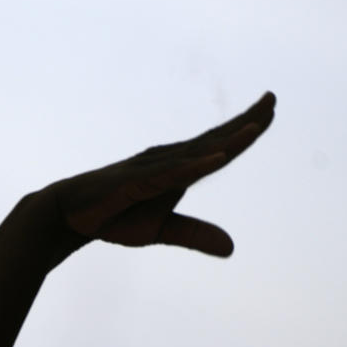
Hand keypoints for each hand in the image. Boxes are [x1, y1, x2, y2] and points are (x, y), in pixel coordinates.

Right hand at [43, 92, 275, 256]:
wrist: (72, 216)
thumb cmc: (114, 216)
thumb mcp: (161, 230)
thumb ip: (196, 235)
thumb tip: (232, 249)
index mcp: (178, 169)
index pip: (218, 146)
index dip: (245, 130)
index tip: (269, 110)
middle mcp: (169, 160)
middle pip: (215, 138)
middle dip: (247, 120)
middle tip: (274, 98)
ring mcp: (153, 168)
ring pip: (199, 152)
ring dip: (228, 139)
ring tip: (258, 125)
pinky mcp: (137, 181)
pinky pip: (172, 173)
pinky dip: (197, 166)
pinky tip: (219, 157)